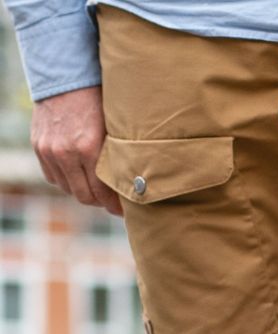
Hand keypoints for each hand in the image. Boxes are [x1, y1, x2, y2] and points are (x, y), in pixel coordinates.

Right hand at [31, 86, 121, 216]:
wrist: (66, 74)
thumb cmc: (99, 100)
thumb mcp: (115, 129)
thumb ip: (118, 157)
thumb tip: (134, 185)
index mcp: (88, 148)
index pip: (102, 193)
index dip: (114, 206)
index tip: (124, 211)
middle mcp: (65, 152)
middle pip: (84, 196)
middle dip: (100, 202)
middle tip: (112, 202)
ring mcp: (49, 149)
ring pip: (68, 188)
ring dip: (82, 191)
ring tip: (96, 188)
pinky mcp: (39, 145)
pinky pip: (52, 177)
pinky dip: (65, 180)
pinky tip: (78, 176)